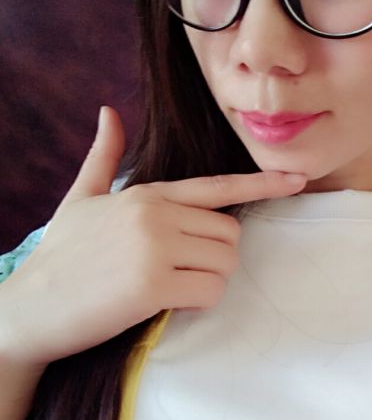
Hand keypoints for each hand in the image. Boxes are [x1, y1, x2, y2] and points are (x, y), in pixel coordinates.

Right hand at [0, 106, 305, 368]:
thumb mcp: (81, 198)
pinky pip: (209, 292)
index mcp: (148, 193)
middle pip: (230, 233)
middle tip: (183, 270)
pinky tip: (167, 303)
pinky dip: (199, 302)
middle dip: (216, 256)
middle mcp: (157, 213)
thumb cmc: (60, 255)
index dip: (261, 183)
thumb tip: (108, 111)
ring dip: (208, 280)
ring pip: (225, 263)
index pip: (217, 185)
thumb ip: (103, 156)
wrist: (25, 308)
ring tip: (171, 285)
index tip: (296, 180)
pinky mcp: (152, 284)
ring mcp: (155, 247)